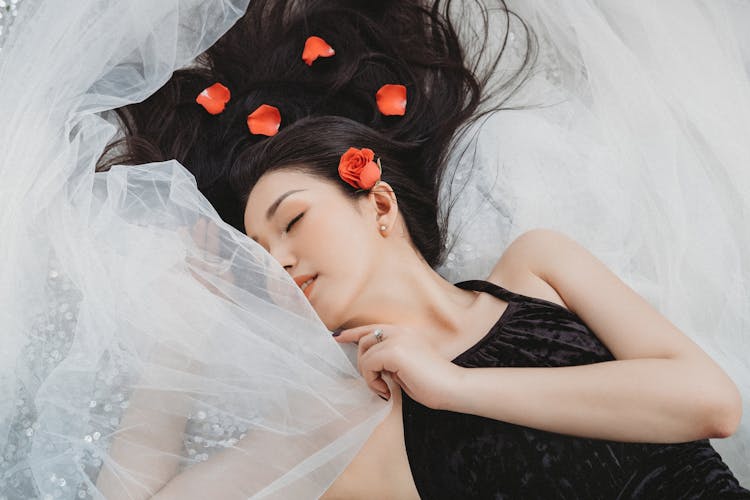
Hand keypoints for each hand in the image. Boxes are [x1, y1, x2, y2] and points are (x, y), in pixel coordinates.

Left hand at [334, 324, 464, 408]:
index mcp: (405, 332)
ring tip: (384, 388)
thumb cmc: (431, 383)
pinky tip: (386, 390)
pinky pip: (368, 365)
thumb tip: (369, 363)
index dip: (352, 332)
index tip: (337, 337)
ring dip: (368, 375)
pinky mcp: (394, 352)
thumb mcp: (405, 367)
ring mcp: (397, 339)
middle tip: (377, 383)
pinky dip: (372, 381)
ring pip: (364, 354)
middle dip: (363, 364)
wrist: (453, 388)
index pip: (372, 328)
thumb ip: (388, 359)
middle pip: (364, 340)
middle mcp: (400, 331)